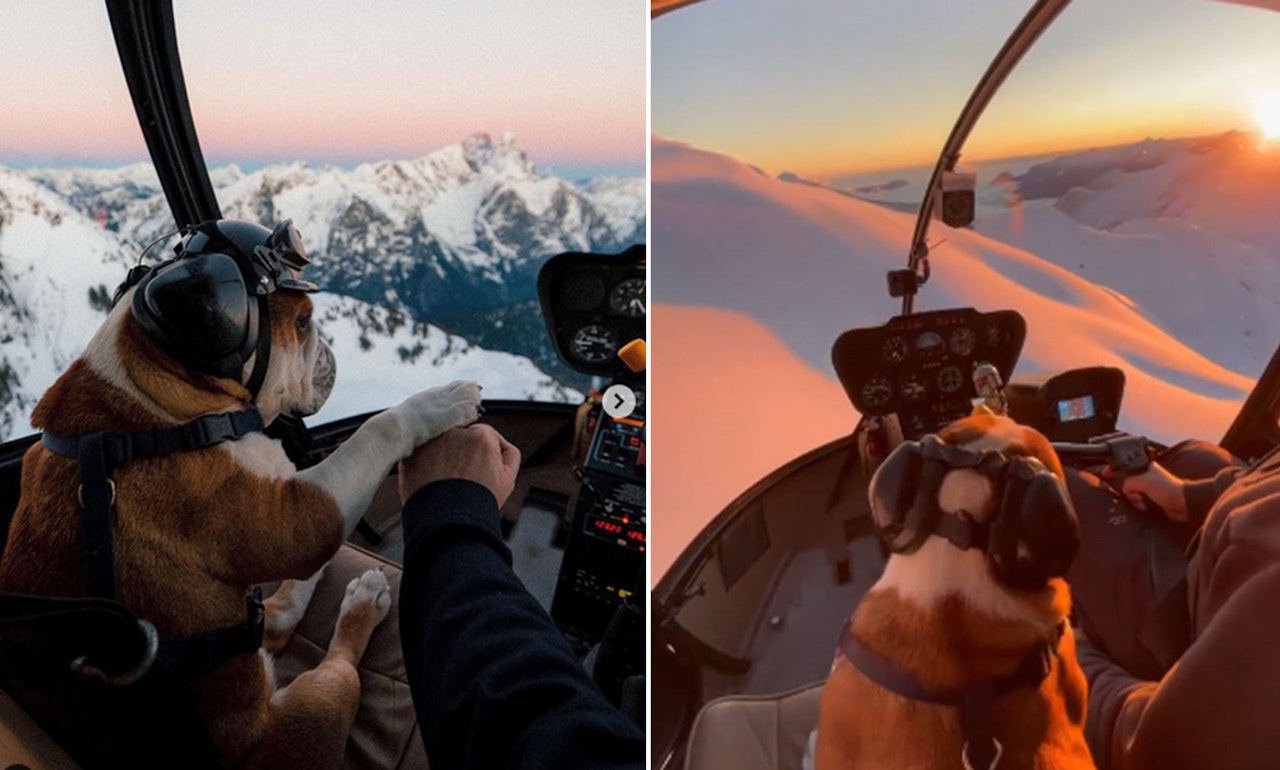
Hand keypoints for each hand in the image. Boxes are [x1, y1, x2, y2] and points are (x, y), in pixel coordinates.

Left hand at [398, 424, 520, 507]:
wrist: (448, 522)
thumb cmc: (478, 502)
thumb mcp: (508, 479)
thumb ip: (509, 454)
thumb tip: (501, 446)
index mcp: (481, 436)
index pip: (484, 437)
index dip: (484, 455)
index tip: (479, 471)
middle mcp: (455, 433)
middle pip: (460, 439)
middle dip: (461, 453)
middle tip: (462, 478)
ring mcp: (431, 443)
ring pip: (439, 446)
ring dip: (441, 458)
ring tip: (445, 483)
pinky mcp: (411, 455)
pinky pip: (418, 456)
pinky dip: (423, 466)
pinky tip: (430, 483)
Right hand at [1102, 462, 1187, 521]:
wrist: (1183, 504)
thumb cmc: (1167, 488)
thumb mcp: (1141, 481)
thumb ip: (1127, 483)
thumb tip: (1124, 489)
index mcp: (1145, 467)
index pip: (1124, 466)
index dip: (1114, 470)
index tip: (1104, 473)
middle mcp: (1146, 476)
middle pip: (1126, 483)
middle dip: (1129, 491)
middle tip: (1136, 493)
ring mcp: (1149, 489)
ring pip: (1131, 494)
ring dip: (1135, 500)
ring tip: (1144, 501)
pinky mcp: (1152, 500)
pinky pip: (1138, 502)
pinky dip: (1140, 505)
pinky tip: (1146, 506)